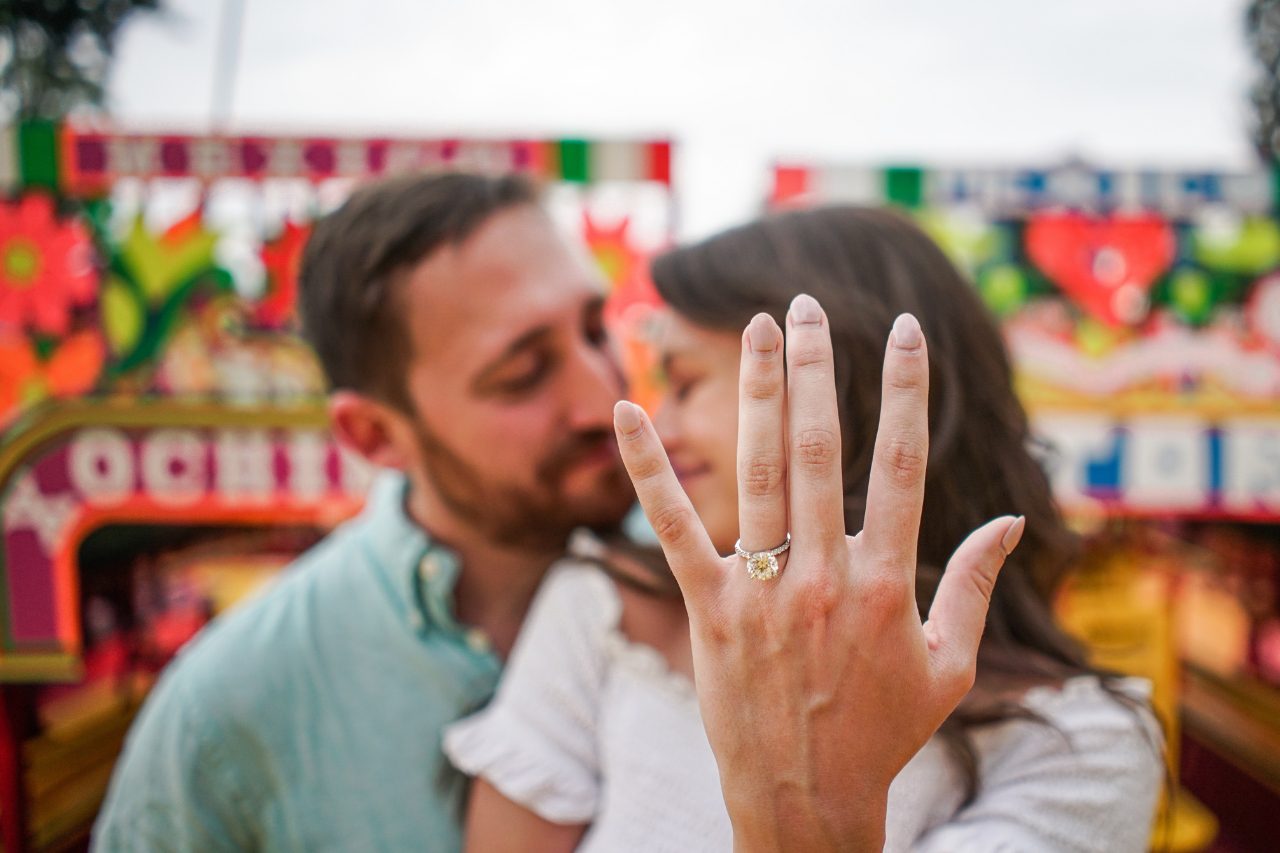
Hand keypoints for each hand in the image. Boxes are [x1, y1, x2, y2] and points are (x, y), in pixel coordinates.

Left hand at [612, 295, 1023, 852]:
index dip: (904, 391)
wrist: (807, 799)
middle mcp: (823, 575)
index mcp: (887, 583)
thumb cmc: (884, 732)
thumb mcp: (951, 666)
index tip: (906, 331)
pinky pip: (673, 529)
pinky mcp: (708, 610)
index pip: (900, 464)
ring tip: (757, 328)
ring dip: (756, 392)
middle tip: (806, 306)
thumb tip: (1009, 521)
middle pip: (819, 447)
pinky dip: (647, 469)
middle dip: (814, 367)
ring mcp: (761, 591)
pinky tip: (627, 411)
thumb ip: (975, 587)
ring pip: (757, 470)